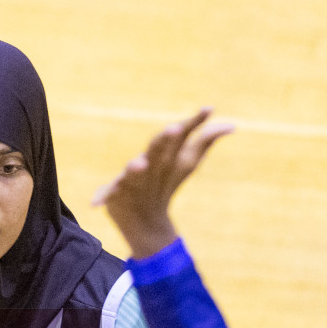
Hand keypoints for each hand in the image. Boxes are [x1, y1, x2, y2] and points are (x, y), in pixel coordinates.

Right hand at [93, 108, 234, 258]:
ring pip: (133, 172)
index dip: (194, 123)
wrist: (144, 217)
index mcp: (166, 154)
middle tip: (175, 129)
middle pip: (157, 149)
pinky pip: (108, 194)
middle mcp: (148, 162)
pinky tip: (94, 203)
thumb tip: (232, 126)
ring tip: (139, 165)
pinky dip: (101, 197)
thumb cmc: (164, 180)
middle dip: (164, 140)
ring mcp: (130, 177)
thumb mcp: (186, 162)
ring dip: (135, 168)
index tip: (208, 110)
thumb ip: (205, 141)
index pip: (181, 135)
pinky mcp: (114, 194)